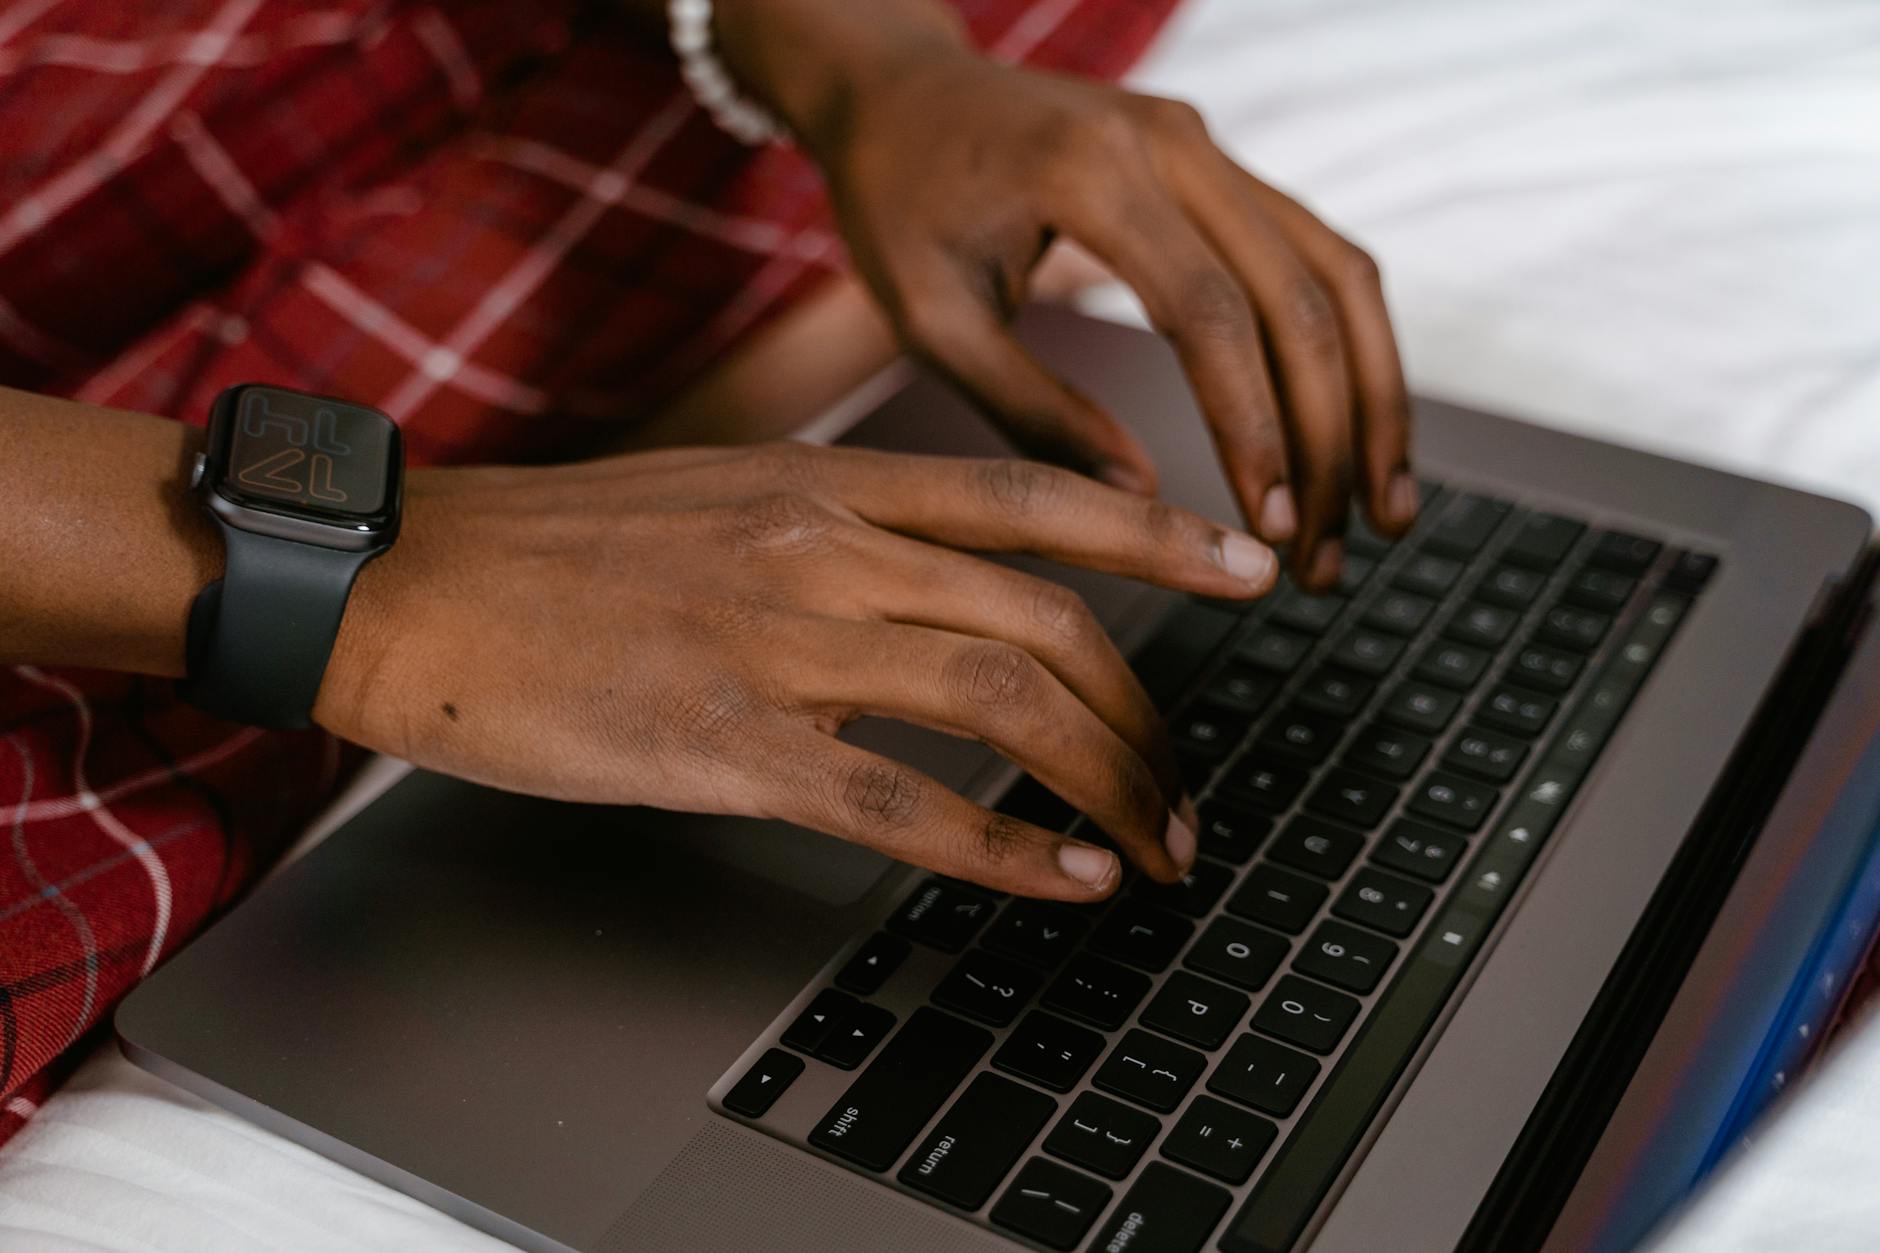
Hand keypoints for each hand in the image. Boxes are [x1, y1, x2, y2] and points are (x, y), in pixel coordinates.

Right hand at [316, 444, 1277, 898]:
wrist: (420, 588)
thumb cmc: (569, 550)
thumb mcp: (726, 491)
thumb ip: (845, 522)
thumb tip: (946, 575)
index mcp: (828, 483)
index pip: (1033, 498)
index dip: (1158, 536)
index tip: (1247, 568)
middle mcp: (825, 549)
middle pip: (1046, 620)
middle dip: (1147, 711)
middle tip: (1186, 783)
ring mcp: (780, 645)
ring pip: (1002, 703)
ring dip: (1107, 780)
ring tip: (1158, 842)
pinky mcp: (729, 746)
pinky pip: (906, 803)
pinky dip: (1008, 849)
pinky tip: (1070, 880)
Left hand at [794, 45, 1417, 589]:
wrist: (905, 91)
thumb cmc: (899, 201)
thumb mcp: (932, 316)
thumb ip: (1031, 408)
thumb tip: (1137, 505)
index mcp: (1091, 171)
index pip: (1209, 312)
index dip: (1254, 427)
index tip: (1271, 523)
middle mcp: (1172, 143)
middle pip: (1299, 298)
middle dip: (1331, 440)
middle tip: (1326, 559)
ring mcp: (1209, 148)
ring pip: (1338, 275)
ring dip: (1371, 401)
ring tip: (1381, 516)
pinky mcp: (1222, 169)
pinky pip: (1317, 258)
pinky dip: (1349, 352)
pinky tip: (1355, 437)